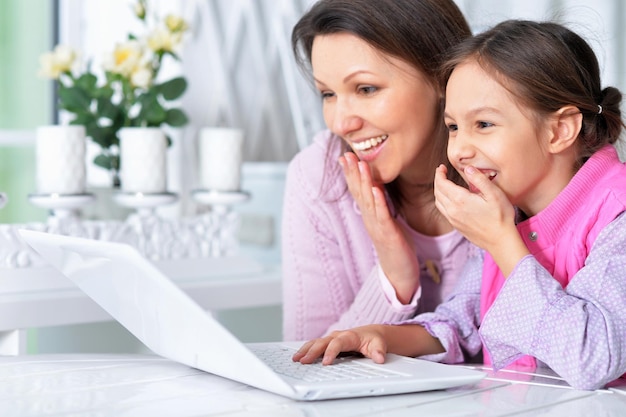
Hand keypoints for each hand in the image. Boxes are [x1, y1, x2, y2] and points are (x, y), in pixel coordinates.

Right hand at [292, 323, 443, 364]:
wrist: (371, 333)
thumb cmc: (373, 339)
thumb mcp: (379, 344)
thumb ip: (379, 351)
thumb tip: (380, 358)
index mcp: (349, 336)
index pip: (337, 343)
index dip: (331, 352)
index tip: (326, 362)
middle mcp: (337, 335)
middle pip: (322, 342)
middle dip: (312, 352)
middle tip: (304, 362)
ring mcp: (330, 338)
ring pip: (315, 342)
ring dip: (305, 350)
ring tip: (296, 359)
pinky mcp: (327, 343)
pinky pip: (314, 345)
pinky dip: (305, 350)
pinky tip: (298, 357)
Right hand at [339, 153, 419, 302]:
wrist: (398, 271)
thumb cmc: (394, 245)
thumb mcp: (384, 221)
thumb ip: (378, 205)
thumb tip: (374, 187)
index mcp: (368, 215)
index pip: (356, 190)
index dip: (350, 173)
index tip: (345, 156)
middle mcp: (369, 218)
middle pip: (358, 192)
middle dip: (353, 173)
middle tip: (346, 155)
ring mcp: (377, 226)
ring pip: (368, 201)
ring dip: (364, 182)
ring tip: (361, 165)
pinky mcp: (388, 234)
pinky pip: (382, 215)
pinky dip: (378, 202)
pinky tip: (376, 190)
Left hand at [434, 164, 528, 275]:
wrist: (500, 241)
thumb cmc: (500, 217)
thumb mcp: (494, 194)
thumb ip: (479, 179)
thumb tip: (468, 169)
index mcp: (460, 200)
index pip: (442, 183)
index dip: (440, 174)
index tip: (442, 167)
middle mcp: (453, 210)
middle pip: (437, 192)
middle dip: (438, 180)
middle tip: (442, 172)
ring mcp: (453, 219)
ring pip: (438, 202)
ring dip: (438, 191)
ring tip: (444, 183)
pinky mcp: (456, 226)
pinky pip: (443, 210)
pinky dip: (441, 201)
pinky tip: (449, 198)